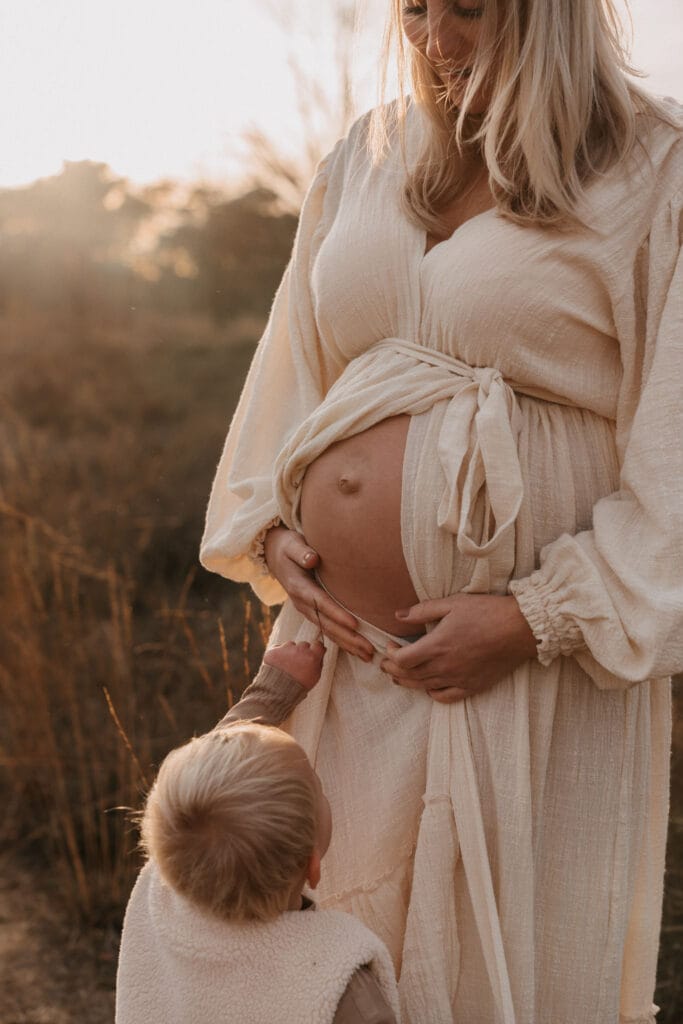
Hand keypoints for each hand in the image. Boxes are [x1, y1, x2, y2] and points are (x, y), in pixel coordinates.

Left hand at [263, 640, 325, 690]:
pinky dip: (278, 654)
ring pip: (291, 645)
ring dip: (290, 652)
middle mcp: (300, 650)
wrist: (277, 691)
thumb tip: (320, 653)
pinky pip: (278, 647)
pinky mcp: (274, 650)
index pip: (318, 644)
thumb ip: (319, 663)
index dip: (316, 649)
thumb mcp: (315, 677)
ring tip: (287, 666)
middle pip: (304, 645)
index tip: (313, 653)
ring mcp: (286, 649)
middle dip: (303, 652)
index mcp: (312, 657)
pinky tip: (278, 664)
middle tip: (299, 663)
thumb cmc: (299, 686)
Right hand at [264, 526, 373, 661]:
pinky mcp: (311, 612)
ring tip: (368, 655)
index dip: (337, 614)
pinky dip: (342, 641)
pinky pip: (327, 629)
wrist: (275, 556)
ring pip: (328, 631)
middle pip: (326, 624)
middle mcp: (302, 603)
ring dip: (348, 644)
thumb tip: (312, 559)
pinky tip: (357, 650)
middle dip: (348, 638)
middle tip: (369, 649)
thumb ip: (301, 552)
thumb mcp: (292, 545)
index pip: (321, 603)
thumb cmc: (288, 547)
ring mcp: (306, 610)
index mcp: (299, 587)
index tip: (355, 624)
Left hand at [380, 594, 537, 702]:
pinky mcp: (472, 686)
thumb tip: (398, 615)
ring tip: (398, 677)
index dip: (390, 655)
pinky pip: (445, 697)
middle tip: (386, 663)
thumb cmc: (486, 612)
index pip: (402, 660)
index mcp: (437, 645)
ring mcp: (458, 679)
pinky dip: (432, 693)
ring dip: (407, 683)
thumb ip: (422, 611)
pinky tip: (429, 687)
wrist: (519, 629)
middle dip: (393, 670)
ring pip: (424, 688)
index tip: (389, 646)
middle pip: (409, 676)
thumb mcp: (452, 603)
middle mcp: (445, 666)